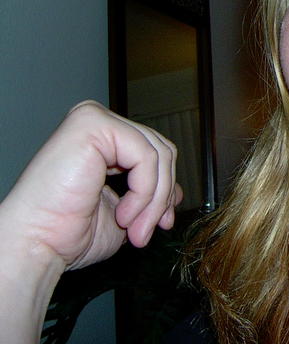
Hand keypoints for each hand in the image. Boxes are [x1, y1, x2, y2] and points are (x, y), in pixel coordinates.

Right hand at [1, 101, 181, 269]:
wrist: (35, 245)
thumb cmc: (66, 232)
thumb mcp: (125, 210)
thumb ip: (150, 193)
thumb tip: (177, 190)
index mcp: (102, 137)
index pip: (155, 151)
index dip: (165, 189)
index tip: (162, 223)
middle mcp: (97, 121)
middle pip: (161, 150)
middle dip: (161, 196)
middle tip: (146, 231)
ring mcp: (93, 119)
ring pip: (158, 154)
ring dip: (153, 200)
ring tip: (134, 229)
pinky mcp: (93, 125)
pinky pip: (146, 156)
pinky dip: (145, 192)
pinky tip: (123, 214)